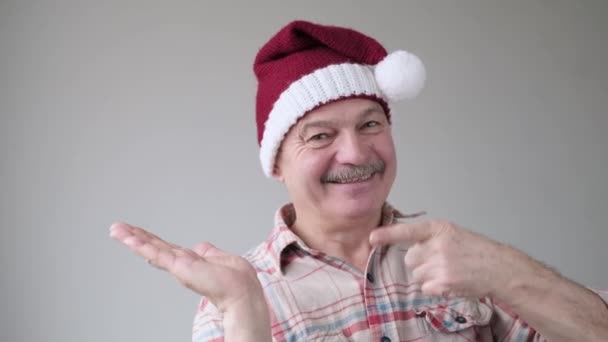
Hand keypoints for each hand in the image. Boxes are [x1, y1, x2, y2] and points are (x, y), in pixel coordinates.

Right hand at [109, 222, 264, 313]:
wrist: (240, 290)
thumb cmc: (235, 279)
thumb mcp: (220, 258)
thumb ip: (207, 252)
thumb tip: (201, 247)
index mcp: (190, 260)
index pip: (166, 247)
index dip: (150, 239)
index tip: (135, 232)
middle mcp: (181, 263)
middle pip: (154, 246)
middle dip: (135, 236)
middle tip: (116, 228)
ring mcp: (179, 266)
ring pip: (152, 248)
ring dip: (132, 238)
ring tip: (116, 230)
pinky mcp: (179, 267)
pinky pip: (158, 254)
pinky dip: (143, 246)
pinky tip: (129, 239)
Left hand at [369, 220, 534, 298]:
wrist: (499, 268)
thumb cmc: (477, 251)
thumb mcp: (453, 234)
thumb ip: (431, 238)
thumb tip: (409, 249)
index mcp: (439, 229)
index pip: (408, 231)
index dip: (388, 235)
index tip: (372, 238)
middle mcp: (437, 245)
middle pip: (410, 259)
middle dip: (420, 263)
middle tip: (440, 263)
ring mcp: (440, 265)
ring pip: (416, 276)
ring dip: (427, 277)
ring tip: (447, 272)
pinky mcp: (443, 283)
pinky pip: (425, 288)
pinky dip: (434, 289)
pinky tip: (448, 282)